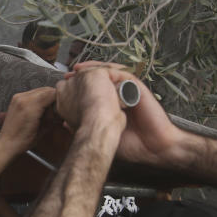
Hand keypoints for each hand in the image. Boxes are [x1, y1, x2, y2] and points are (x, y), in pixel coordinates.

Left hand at [0, 87, 56, 153]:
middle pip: (46, 90)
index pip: (52, 93)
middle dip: (53, 99)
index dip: (59, 100)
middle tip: (54, 112)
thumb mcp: (43, 130)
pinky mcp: (15, 99)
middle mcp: (22, 98)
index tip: (60, 108)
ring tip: (45, 112)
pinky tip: (37, 110)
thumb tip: (61, 112)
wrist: (7, 144)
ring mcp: (18, 97)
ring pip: (39, 90)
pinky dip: (38, 99)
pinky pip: (32, 93)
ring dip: (46, 98)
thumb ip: (53, 118)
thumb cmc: (22, 141)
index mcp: (30, 106)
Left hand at [59, 63, 181, 166]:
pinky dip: (110, 70)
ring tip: (79, 69)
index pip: (92, 92)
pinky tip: (100, 70)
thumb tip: (66, 122)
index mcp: (109, 107)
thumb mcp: (103, 135)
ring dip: (94, 69)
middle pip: (98, 80)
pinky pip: (123, 73)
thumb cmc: (131, 145)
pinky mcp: (137, 88)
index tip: (64, 87)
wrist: (152, 148)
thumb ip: (87, 126)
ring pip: (109, 73)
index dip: (78, 87)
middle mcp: (117, 97)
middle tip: (69, 75)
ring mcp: (127, 91)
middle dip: (83, 76)